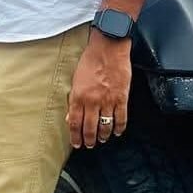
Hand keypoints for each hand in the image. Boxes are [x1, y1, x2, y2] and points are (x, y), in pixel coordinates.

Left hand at [66, 26, 131, 148]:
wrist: (108, 48)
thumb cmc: (91, 60)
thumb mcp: (76, 79)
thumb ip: (74, 99)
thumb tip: (71, 116)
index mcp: (78, 96)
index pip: (75, 123)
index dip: (75, 136)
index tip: (76, 143)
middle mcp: (92, 101)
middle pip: (89, 128)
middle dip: (88, 140)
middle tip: (89, 145)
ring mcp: (108, 101)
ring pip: (105, 126)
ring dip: (103, 136)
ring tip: (102, 139)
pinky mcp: (122, 98)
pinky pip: (121, 119)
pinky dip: (119, 128)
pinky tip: (117, 132)